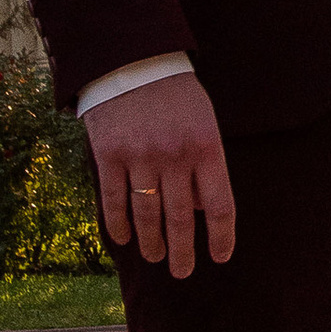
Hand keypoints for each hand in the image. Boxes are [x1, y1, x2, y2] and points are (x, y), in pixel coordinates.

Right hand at [85, 71, 236, 275]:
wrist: (131, 59)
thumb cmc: (175, 93)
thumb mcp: (203, 120)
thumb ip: (205, 164)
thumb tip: (201, 211)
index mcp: (207, 146)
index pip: (220, 205)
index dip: (222, 237)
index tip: (220, 258)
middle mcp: (175, 156)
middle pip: (182, 219)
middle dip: (183, 252)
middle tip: (183, 272)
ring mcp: (140, 157)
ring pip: (147, 215)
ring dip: (153, 243)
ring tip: (156, 258)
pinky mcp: (109, 155)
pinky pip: (115, 200)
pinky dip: (119, 225)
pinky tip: (124, 239)